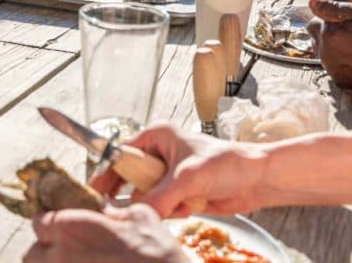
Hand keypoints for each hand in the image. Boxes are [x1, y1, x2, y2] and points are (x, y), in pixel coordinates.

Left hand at [24, 205, 187, 262]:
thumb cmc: (154, 252)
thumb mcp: (139, 217)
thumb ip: (115, 212)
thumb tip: (107, 212)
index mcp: (70, 227)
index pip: (39, 222)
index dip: (50, 223)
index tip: (62, 226)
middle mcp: (59, 256)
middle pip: (32, 254)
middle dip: (44, 251)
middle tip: (67, 251)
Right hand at [90, 123, 267, 217]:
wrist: (257, 180)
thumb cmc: (227, 163)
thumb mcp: (188, 178)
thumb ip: (159, 196)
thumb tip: (135, 214)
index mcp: (157, 136)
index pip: (121, 153)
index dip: (107, 172)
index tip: (94, 192)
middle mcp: (160, 154)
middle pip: (130, 178)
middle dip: (138, 194)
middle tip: (123, 209)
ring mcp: (169, 174)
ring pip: (146, 196)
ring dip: (161, 204)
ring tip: (181, 202)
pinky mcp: (179, 192)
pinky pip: (162, 206)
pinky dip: (173, 210)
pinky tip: (191, 206)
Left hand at [308, 0, 351, 92]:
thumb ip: (334, 7)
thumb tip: (312, 2)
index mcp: (328, 34)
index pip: (313, 23)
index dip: (327, 19)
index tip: (344, 21)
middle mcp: (325, 53)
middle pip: (315, 38)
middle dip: (327, 33)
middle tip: (349, 32)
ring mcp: (331, 68)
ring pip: (322, 53)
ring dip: (332, 47)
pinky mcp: (339, 80)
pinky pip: (332, 67)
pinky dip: (340, 62)